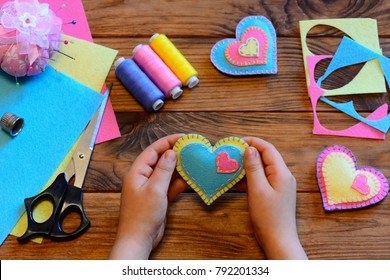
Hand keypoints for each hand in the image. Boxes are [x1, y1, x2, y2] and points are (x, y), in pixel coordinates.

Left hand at [109, 134, 186, 258]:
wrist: (139, 239)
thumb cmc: (142, 215)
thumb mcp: (155, 189)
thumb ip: (164, 169)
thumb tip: (171, 152)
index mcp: (137, 171)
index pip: (153, 150)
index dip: (168, 142)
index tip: (183, 137)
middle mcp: (143, 177)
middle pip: (160, 159)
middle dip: (176, 153)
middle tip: (192, 147)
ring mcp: (151, 187)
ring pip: (167, 172)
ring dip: (180, 168)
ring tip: (195, 160)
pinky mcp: (158, 197)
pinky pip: (170, 185)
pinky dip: (180, 181)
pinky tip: (191, 178)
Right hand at [243, 137, 306, 259]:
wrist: (278, 240)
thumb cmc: (268, 216)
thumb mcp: (257, 189)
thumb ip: (253, 168)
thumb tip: (250, 149)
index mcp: (282, 172)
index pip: (268, 148)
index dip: (253, 142)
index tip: (236, 141)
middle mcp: (284, 175)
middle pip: (266, 157)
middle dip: (249, 153)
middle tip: (232, 153)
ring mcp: (280, 184)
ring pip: (263, 168)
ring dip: (248, 165)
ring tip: (232, 165)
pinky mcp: (276, 193)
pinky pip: (263, 179)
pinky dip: (251, 177)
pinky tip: (238, 180)